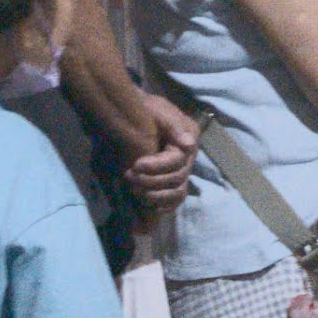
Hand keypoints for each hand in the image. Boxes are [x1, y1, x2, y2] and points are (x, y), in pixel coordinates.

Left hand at [124, 93, 202, 213]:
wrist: (136, 114)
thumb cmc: (146, 110)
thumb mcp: (158, 110)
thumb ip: (172, 125)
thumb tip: (189, 145)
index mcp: (189, 140)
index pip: (177, 161)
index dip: (157, 166)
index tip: (135, 164)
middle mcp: (189, 158)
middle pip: (177, 179)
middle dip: (152, 181)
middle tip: (128, 176)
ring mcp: (182, 171)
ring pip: (177, 193)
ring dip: (156, 196)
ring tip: (134, 190)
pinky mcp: (173, 182)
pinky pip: (174, 201)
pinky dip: (163, 207)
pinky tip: (147, 206)